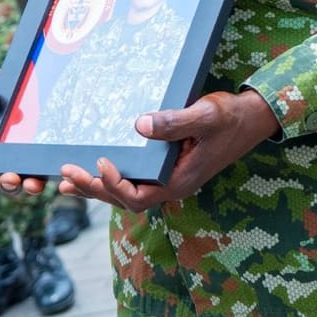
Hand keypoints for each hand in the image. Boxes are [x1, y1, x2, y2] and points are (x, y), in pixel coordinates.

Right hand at [0, 71, 49, 197]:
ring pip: (34, 183)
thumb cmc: (8, 86)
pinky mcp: (60, 154)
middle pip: (9, 185)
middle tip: (10, 178)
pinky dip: (60, 174)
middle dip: (8, 185)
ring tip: (33, 182)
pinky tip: (62, 168)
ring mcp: (39, 160)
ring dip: (31, 186)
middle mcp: (15, 163)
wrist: (41, 76)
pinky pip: (61, 169)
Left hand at [57, 89, 280, 211]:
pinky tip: (94, 169)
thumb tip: (140, 125)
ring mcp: (168, 178)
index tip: (101, 162)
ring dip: (97, 188)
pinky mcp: (166, 168)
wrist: (251, 119)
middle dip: (94, 189)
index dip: (114, 185)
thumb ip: (174, 122)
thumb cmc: (230, 118)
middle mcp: (171, 186)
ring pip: (126, 192)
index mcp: (178, 182)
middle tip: (65, 174)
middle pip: (125, 199)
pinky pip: (134, 179)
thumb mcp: (205, 116)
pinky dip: (110, 177)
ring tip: (66, 181)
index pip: (137, 197)